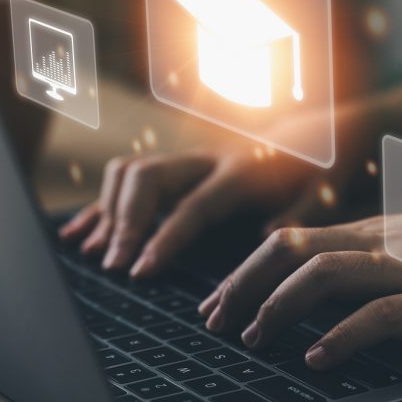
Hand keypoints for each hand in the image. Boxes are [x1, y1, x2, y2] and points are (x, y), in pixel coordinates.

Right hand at [57, 113, 355, 277]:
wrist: (316, 130)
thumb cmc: (319, 169)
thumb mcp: (323, 194)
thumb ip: (298, 217)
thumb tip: (268, 241)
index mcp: (242, 172)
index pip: (192, 207)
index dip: (163, 239)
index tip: (138, 271)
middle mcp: (207, 159)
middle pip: (148, 178)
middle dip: (123, 221)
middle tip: (112, 264)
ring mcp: (187, 160)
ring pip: (131, 171)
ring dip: (106, 210)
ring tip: (92, 252)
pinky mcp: (177, 167)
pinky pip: (128, 179)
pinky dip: (101, 206)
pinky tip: (77, 234)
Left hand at [196, 199, 401, 368]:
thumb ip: (381, 258)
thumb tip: (333, 284)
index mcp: (379, 231)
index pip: (293, 239)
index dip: (245, 271)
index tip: (217, 302)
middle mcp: (387, 243)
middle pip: (293, 252)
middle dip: (243, 287)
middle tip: (212, 323)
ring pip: (326, 276)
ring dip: (278, 308)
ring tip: (253, 339)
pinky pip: (381, 315)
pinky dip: (341, 338)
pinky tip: (316, 359)